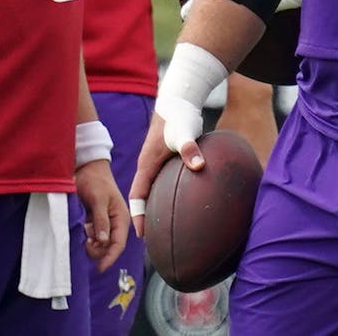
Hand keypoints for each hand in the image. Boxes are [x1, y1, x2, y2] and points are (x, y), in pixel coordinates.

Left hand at [74, 159, 127, 270]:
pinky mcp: (95, 220)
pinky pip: (92, 236)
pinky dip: (86, 237)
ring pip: (100, 243)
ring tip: (82, 234)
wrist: (86, 166)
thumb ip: (101, 220)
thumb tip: (104, 241)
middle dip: (98, 250)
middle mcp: (115, 222)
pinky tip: (81, 229)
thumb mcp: (98, 199)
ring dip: (91, 244)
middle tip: (85, 243)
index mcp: (121, 218)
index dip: (110, 258)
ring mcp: (105, 222)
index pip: (118, 244)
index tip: (99, 268)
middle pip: (109, 247)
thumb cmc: (95, 180)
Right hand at [128, 114, 203, 238]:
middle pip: (143, 196)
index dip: (138, 216)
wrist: (179, 99)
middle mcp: (149, 165)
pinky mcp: (166, 158)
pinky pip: (163, 181)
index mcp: (147, 164)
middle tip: (153, 239)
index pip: (138, 195)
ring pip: (152, 189)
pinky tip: (184, 202)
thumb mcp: (185, 131)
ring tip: (165, 226)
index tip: (141, 235)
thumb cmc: (179, 115)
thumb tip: (199, 166)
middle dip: (146, 217)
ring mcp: (157, 161)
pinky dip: (168, 194)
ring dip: (155, 206)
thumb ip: (190, 149)